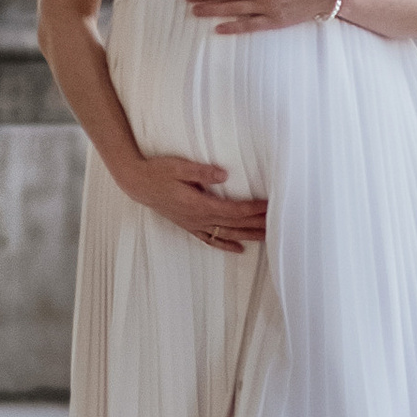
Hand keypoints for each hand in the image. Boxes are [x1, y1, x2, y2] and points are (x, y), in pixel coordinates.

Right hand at [113, 152, 267, 252]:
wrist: (137, 184)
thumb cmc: (157, 172)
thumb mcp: (178, 166)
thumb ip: (202, 172)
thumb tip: (225, 175)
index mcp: (198, 204)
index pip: (232, 209)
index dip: (252, 209)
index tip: (269, 206)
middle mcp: (198, 218)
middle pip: (234, 224)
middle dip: (257, 223)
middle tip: (279, 223)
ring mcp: (193, 224)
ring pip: (226, 234)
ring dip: (248, 236)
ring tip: (268, 237)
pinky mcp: (188, 225)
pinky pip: (210, 239)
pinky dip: (225, 245)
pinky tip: (239, 249)